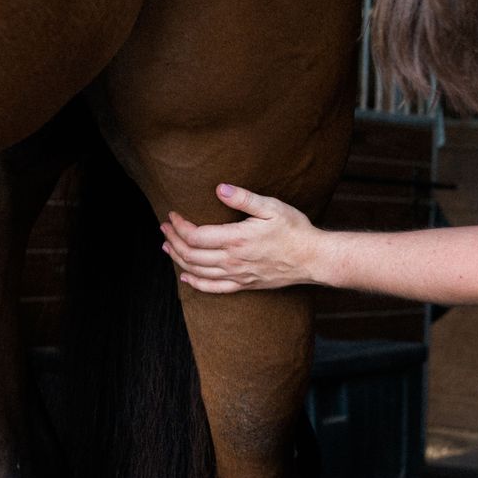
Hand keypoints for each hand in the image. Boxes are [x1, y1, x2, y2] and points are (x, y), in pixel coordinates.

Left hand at [161, 184, 320, 293]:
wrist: (313, 259)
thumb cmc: (294, 230)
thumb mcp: (271, 207)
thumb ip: (243, 198)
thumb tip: (220, 189)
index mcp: (236, 239)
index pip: (195, 236)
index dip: (179, 226)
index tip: (172, 215)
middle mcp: (233, 260)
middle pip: (191, 255)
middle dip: (172, 241)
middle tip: (164, 228)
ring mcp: (237, 275)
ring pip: (198, 271)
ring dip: (178, 259)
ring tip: (167, 247)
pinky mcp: (244, 285)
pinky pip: (214, 288)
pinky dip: (196, 283)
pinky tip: (186, 277)